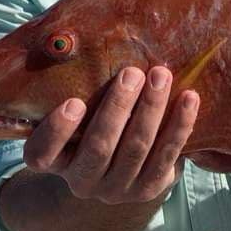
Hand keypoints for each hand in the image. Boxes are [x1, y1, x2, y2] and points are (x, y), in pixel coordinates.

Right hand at [22, 66, 198, 207]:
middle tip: (132, 73)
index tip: (74, 102)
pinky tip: (189, 98)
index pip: (41, 155)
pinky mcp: (149, 190)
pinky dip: (180, 125)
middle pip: (99, 147)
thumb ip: (74, 90)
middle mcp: (82, 181)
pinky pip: (167, 155)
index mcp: (56, 162)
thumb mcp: (77, 115)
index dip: (57, 131)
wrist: (125, 168)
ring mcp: (117, 190)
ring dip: (151, 109)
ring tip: (161, 75)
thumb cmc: (94, 124)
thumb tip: (74, 40)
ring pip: (136, 149)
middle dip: (118, 107)